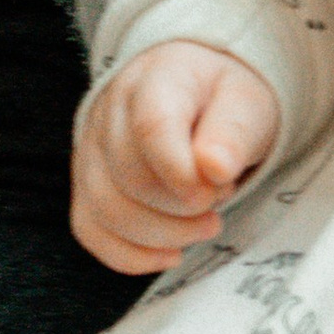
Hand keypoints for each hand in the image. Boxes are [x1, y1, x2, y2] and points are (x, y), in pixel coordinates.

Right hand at [73, 42, 280, 272]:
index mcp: (157, 79)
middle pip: (130, 177)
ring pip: (106, 210)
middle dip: (184, 205)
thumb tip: (214, 168)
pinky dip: (131, 255)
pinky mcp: (85, 185)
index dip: (180, 170)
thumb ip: (233, 132)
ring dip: (164, 234)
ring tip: (208, 223)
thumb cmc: (222, 96)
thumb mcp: (247, 102)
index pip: (151, 127)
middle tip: (222, 194)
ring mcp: (91, 150)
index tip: (213, 191)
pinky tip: (172, 254)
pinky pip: (90, 230)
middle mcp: (111, 112)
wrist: (198, 89)